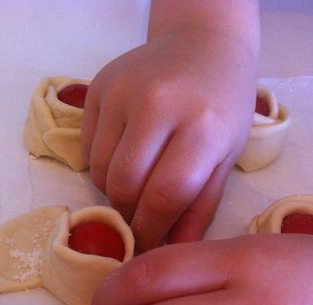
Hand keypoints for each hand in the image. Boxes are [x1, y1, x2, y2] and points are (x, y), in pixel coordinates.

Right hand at [82, 31, 257, 251]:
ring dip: (114, 189)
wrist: (204, 44)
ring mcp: (124, 91)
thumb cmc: (222, 107)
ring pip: (100, 170)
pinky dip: (102, 163)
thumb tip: (170, 252)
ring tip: (137, 180)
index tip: (146, 246)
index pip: (164, 196)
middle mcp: (159, 104)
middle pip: (124, 186)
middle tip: (140, 215)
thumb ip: (199, 208)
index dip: (150, 231)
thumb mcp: (225, 158)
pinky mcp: (99, 85)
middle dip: (128, 213)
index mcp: (201, 126)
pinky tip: (125, 151)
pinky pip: (88, 147)